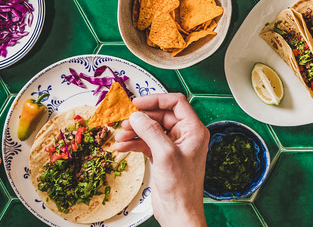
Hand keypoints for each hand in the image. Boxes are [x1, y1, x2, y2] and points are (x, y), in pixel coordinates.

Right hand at [113, 93, 208, 226]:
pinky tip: (121, 147)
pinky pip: (146, 143)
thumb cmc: (181, 188)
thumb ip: (150, 132)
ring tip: (119, 137)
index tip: (137, 103)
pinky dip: (134, 143)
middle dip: (141, 119)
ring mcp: (173, 146)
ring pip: (151, 129)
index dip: (156, 100)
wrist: (179, 213)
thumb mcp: (165, 155)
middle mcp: (185, 135)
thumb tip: (137, 116)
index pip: (176, 103)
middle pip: (160, 116)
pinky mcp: (163, 156)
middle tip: (123, 121)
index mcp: (193, 130)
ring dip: (134, 131)